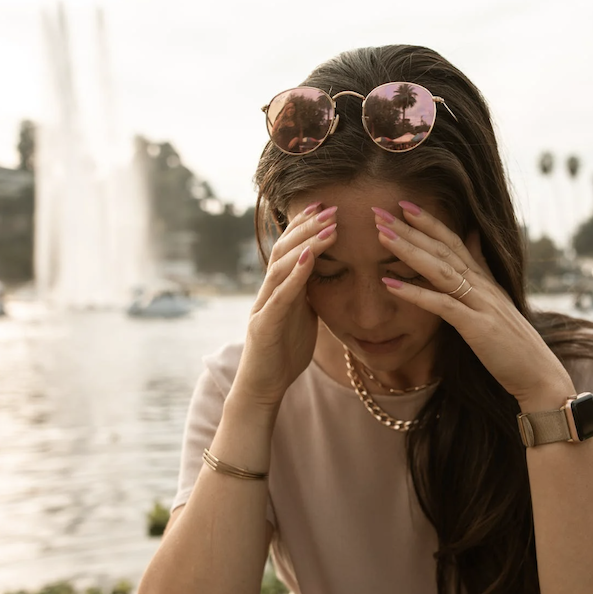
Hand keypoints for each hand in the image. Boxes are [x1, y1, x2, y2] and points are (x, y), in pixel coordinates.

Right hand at [233, 202, 338, 407]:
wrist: (262, 387)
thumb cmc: (283, 353)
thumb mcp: (303, 317)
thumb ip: (309, 294)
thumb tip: (326, 274)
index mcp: (280, 289)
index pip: (290, 249)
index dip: (305, 226)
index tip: (325, 205)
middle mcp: (268, 291)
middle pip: (284, 250)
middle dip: (307, 226)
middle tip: (330, 207)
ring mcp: (264, 306)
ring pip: (282, 266)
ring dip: (306, 244)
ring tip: (328, 226)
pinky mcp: (264, 325)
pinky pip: (281, 296)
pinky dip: (295, 275)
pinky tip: (309, 258)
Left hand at [373, 201, 571, 405]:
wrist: (538, 374)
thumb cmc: (514, 343)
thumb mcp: (498, 299)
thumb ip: (482, 267)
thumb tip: (472, 235)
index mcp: (484, 279)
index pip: (454, 241)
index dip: (429, 222)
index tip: (402, 204)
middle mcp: (482, 285)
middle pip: (442, 248)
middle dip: (410, 228)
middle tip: (379, 210)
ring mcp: (480, 304)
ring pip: (440, 269)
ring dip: (409, 250)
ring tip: (381, 235)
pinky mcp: (477, 327)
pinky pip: (442, 305)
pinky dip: (415, 293)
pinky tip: (389, 284)